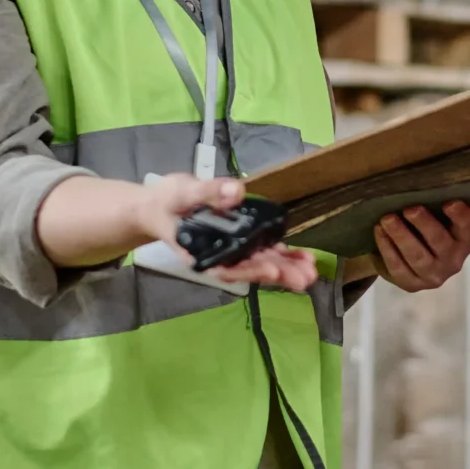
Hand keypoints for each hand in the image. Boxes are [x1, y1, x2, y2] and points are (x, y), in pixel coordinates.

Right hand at [132, 175, 318, 292]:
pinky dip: (282, 255)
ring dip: (286, 267)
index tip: (271, 270)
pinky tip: (302, 257)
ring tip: (310, 271)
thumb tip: (237, 190)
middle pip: (249, 269)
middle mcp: (219, 256)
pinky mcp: (240, 242)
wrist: (159, 206)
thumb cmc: (166, 202)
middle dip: (278, 274)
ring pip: (260, 262)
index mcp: (202, 253)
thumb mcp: (182, 193)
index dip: (249, 270)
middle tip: (305, 278)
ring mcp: (231, 251)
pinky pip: (262, 252)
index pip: (227, 267)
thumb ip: (209, 192)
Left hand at [371, 202, 469, 292]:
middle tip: (410, 209)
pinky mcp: (413, 284)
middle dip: (424, 225)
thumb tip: (420, 180)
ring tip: (387, 219)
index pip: (468, 228)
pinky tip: (379, 231)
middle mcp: (454, 261)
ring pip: (417, 257)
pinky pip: (398, 267)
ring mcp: (433, 276)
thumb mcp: (440, 218)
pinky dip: (387, 248)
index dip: (460, 216)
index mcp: (465, 240)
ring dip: (401, 236)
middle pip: (440, 243)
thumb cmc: (429, 228)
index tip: (448, 203)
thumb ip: (436, 204)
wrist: (415, 260)